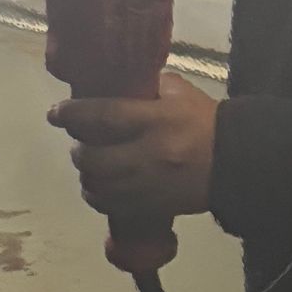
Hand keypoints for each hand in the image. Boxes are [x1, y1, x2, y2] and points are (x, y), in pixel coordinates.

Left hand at [49, 73, 219, 222]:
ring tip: (90, 165)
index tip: (55, 113)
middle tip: (80, 142)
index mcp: (156, 120)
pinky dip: (97, 196)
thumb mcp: (180, 95)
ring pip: (96, 184)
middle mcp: (148, 154)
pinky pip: (109, 205)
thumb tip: (116, 85)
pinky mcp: (149, 206)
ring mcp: (147, 185)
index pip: (102, 116)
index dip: (72, 114)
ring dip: (86, 174)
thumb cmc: (205, 124)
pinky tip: (100, 187)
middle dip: (79, 149)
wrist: (236, 164)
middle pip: (92, 157)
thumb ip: (148, 88)